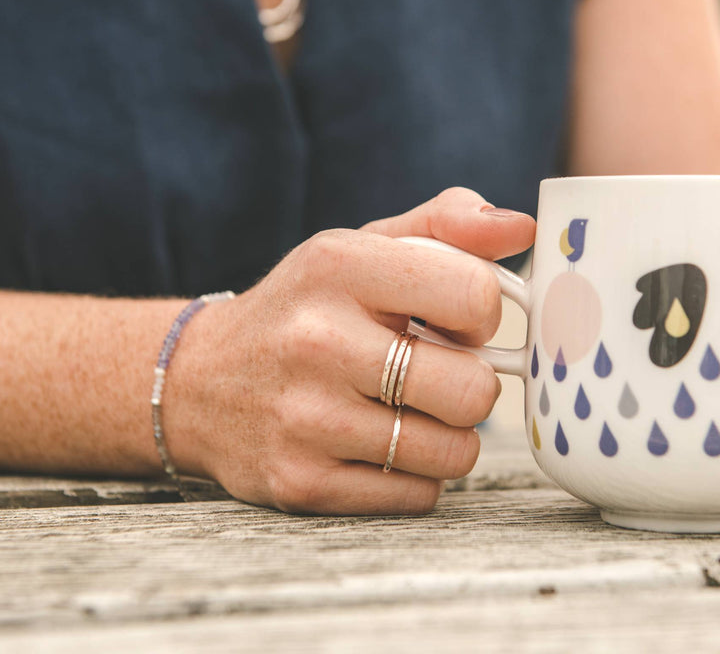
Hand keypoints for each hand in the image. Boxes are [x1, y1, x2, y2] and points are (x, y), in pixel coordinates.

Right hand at [166, 188, 534, 514]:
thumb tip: (521, 228)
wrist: (198, 380)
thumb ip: (446, 225)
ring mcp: (306, 418)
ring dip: (446, 433)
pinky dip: (416, 472)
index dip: (483, 313)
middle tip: (434, 372)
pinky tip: (377, 442)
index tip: (455, 319)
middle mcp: (317, 340)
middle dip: (470, 384)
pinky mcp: (301, 482)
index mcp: (339, 266)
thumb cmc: (305, 307)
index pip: (475, 296)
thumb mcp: (361, 247)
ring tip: (405, 408)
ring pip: (454, 451)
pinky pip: (419, 494)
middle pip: (473, 390)